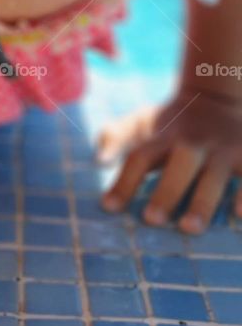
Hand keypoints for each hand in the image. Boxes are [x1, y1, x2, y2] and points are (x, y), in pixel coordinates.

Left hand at [96, 86, 241, 231]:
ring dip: (202, 202)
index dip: (124, 182)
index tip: (108, 208)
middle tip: (151, 219)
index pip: (141, 157)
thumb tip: (98, 160)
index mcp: (164, 137)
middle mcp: (194, 144)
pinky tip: (238, 215)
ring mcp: (224, 150)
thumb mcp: (142, 121)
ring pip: (214, 176)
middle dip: (166, 191)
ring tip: (189, 228)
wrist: (218, 96)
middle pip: (180, 165)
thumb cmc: (172, 122)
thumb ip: (116, 137)